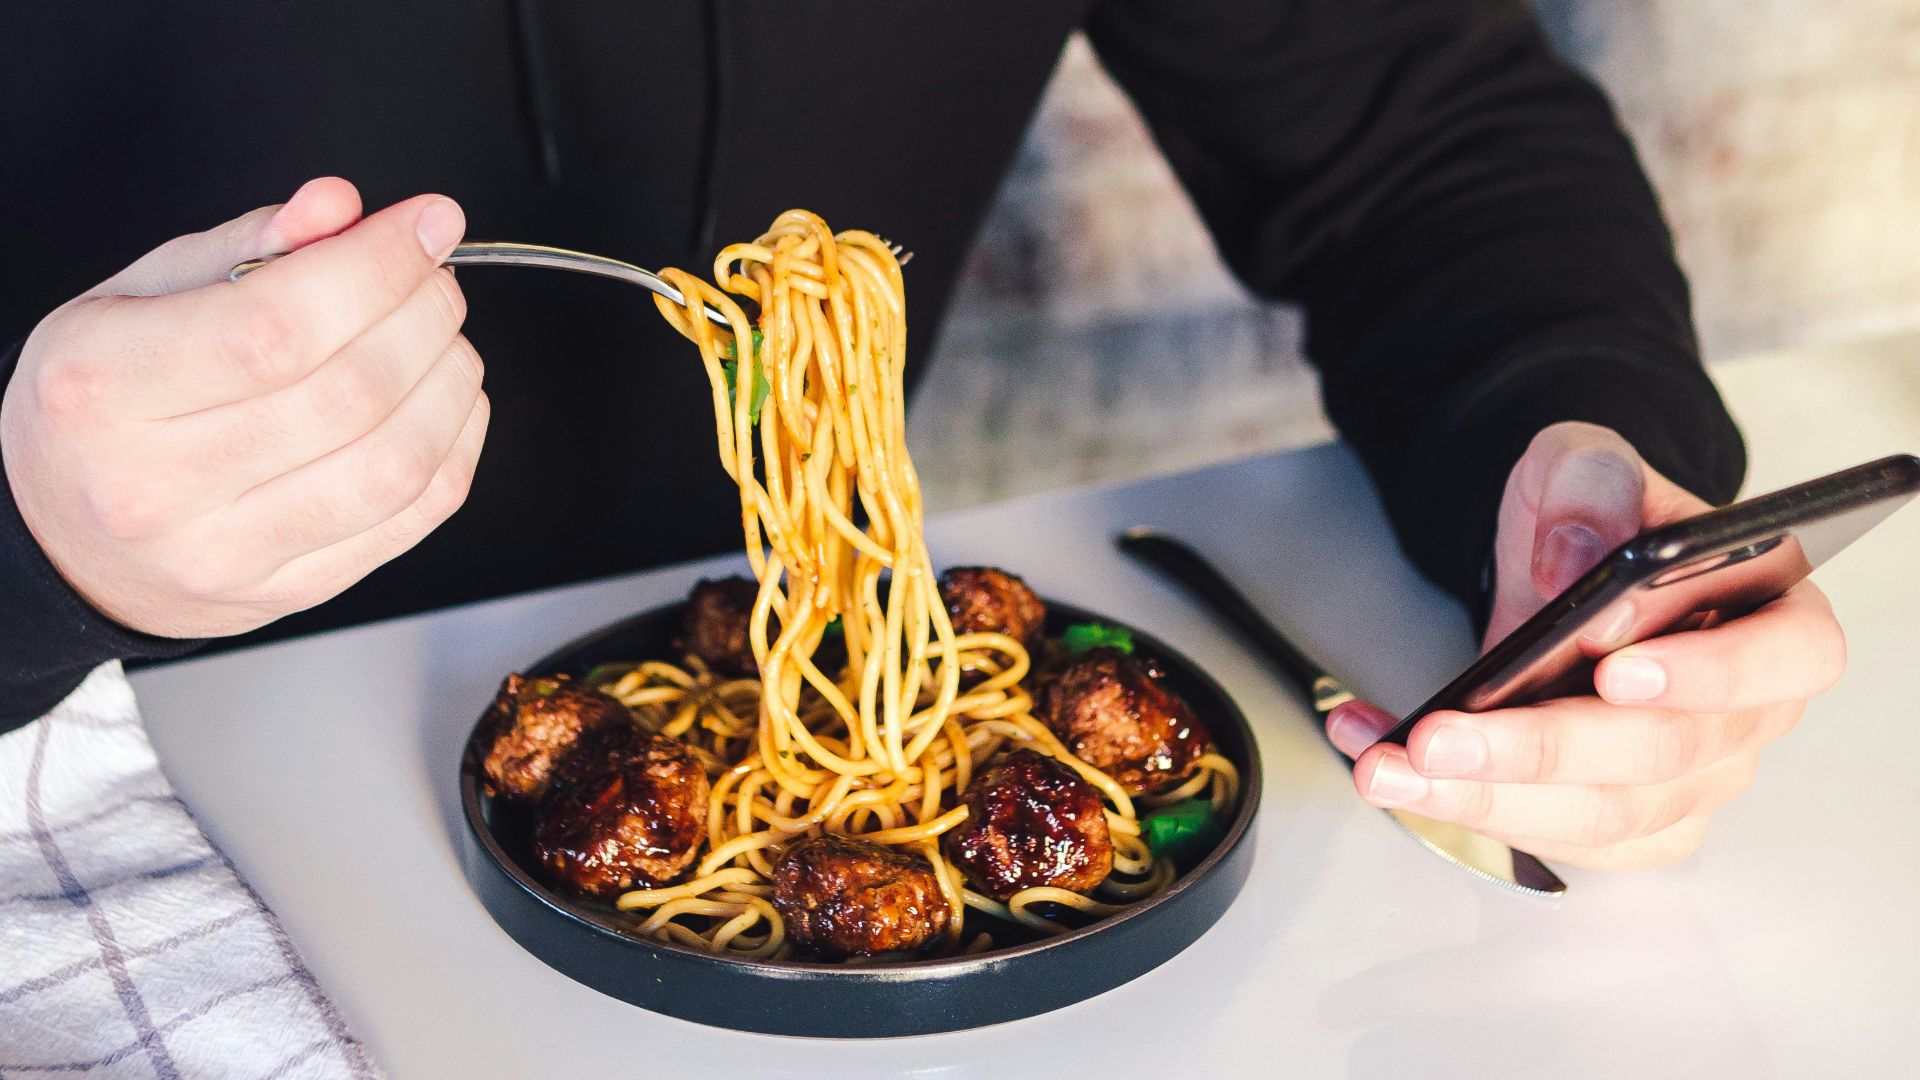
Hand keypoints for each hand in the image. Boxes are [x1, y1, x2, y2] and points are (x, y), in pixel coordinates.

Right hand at [0, 177, 488, 638]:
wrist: (67, 540)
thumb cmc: (104, 403)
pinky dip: (455, 442)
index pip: (275, 326)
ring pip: (395, 463)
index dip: (376, 267)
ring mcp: (229, 554)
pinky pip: (415, 515)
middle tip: (436, 277)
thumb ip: (247, 245)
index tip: (428, 223)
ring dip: (449, 380)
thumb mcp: (137, 297)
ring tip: (443, 335)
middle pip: (348, 393)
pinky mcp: (292, 592)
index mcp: (104, 389)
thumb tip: (344, 208)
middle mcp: (159, 485)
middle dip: (423, 314)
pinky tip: (446, 399)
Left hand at [1326, 421, 1845, 868]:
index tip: (1614, 670)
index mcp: (1776, 613)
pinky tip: (1391, 768)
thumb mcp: (1584, 465)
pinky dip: (1462, 809)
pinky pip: (1556, 838)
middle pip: (1664, 754)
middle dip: (1539, 749)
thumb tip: (1574, 564)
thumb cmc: (1596, 520)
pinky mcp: (1630, 823)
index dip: (1711, 673)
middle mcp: (1748, 712)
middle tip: (1438, 735)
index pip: (1789, 657)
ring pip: (1599, 814)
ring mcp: (1693, 780)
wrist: (1559, 566)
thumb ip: (1588, 489)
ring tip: (1385, 764)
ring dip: (1479, 796)